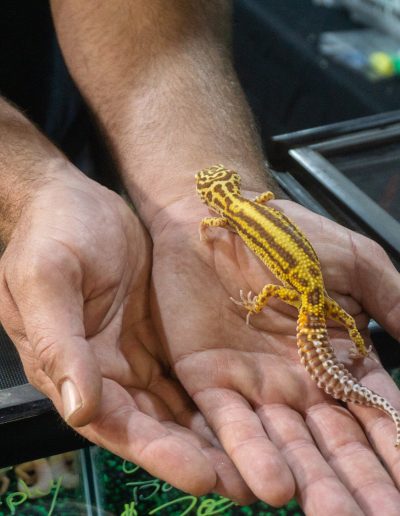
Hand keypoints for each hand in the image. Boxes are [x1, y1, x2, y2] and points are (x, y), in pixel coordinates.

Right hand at [0, 169, 248, 496]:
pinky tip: (252, 414)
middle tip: (252, 484)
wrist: (74, 201)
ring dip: (217, 437)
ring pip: (178, 408)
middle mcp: (104, 373)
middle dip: (200, 456)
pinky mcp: (160, 338)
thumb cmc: (54, 232)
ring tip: (263, 462)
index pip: (115, 423)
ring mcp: (135, 357)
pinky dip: (218, 399)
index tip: (203, 476)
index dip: (158, 452)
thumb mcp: (47, 277)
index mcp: (71, 367)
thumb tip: (78, 407)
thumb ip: (59, 341)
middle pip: (155, 427)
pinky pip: (191, 376)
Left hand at [150, 195, 399, 513]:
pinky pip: (230, 424)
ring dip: (311, 482)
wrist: (223, 218)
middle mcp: (299, 381)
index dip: (394, 451)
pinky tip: (272, 489)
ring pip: (287, 444)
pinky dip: (249, 454)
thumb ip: (392, 299)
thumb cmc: (289, 234)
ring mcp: (254, 383)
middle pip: (334, 444)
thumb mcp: (354, 261)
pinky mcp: (209, 379)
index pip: (373, 415)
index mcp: (336, 355)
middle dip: (358, 484)